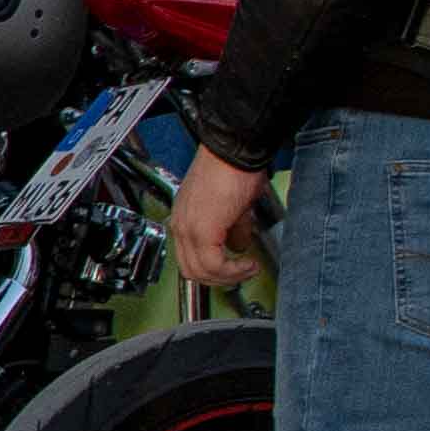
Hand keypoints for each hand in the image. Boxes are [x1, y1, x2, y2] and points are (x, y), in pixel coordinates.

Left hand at [172, 151, 269, 290]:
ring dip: (228, 277)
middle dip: (220, 279)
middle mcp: (181, 224)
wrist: (233, 152)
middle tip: (242, 274)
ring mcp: (188, 227)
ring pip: (200, 271)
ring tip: (248, 269)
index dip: (213, 269)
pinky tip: (247, 264)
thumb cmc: (233, 169)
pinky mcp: (202, 230)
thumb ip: (233, 229)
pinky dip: (231, 270)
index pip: (190, 257)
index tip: (234, 268)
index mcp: (185, 218)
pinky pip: (213, 264)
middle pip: (192, 270)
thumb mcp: (234, 207)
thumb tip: (239, 244)